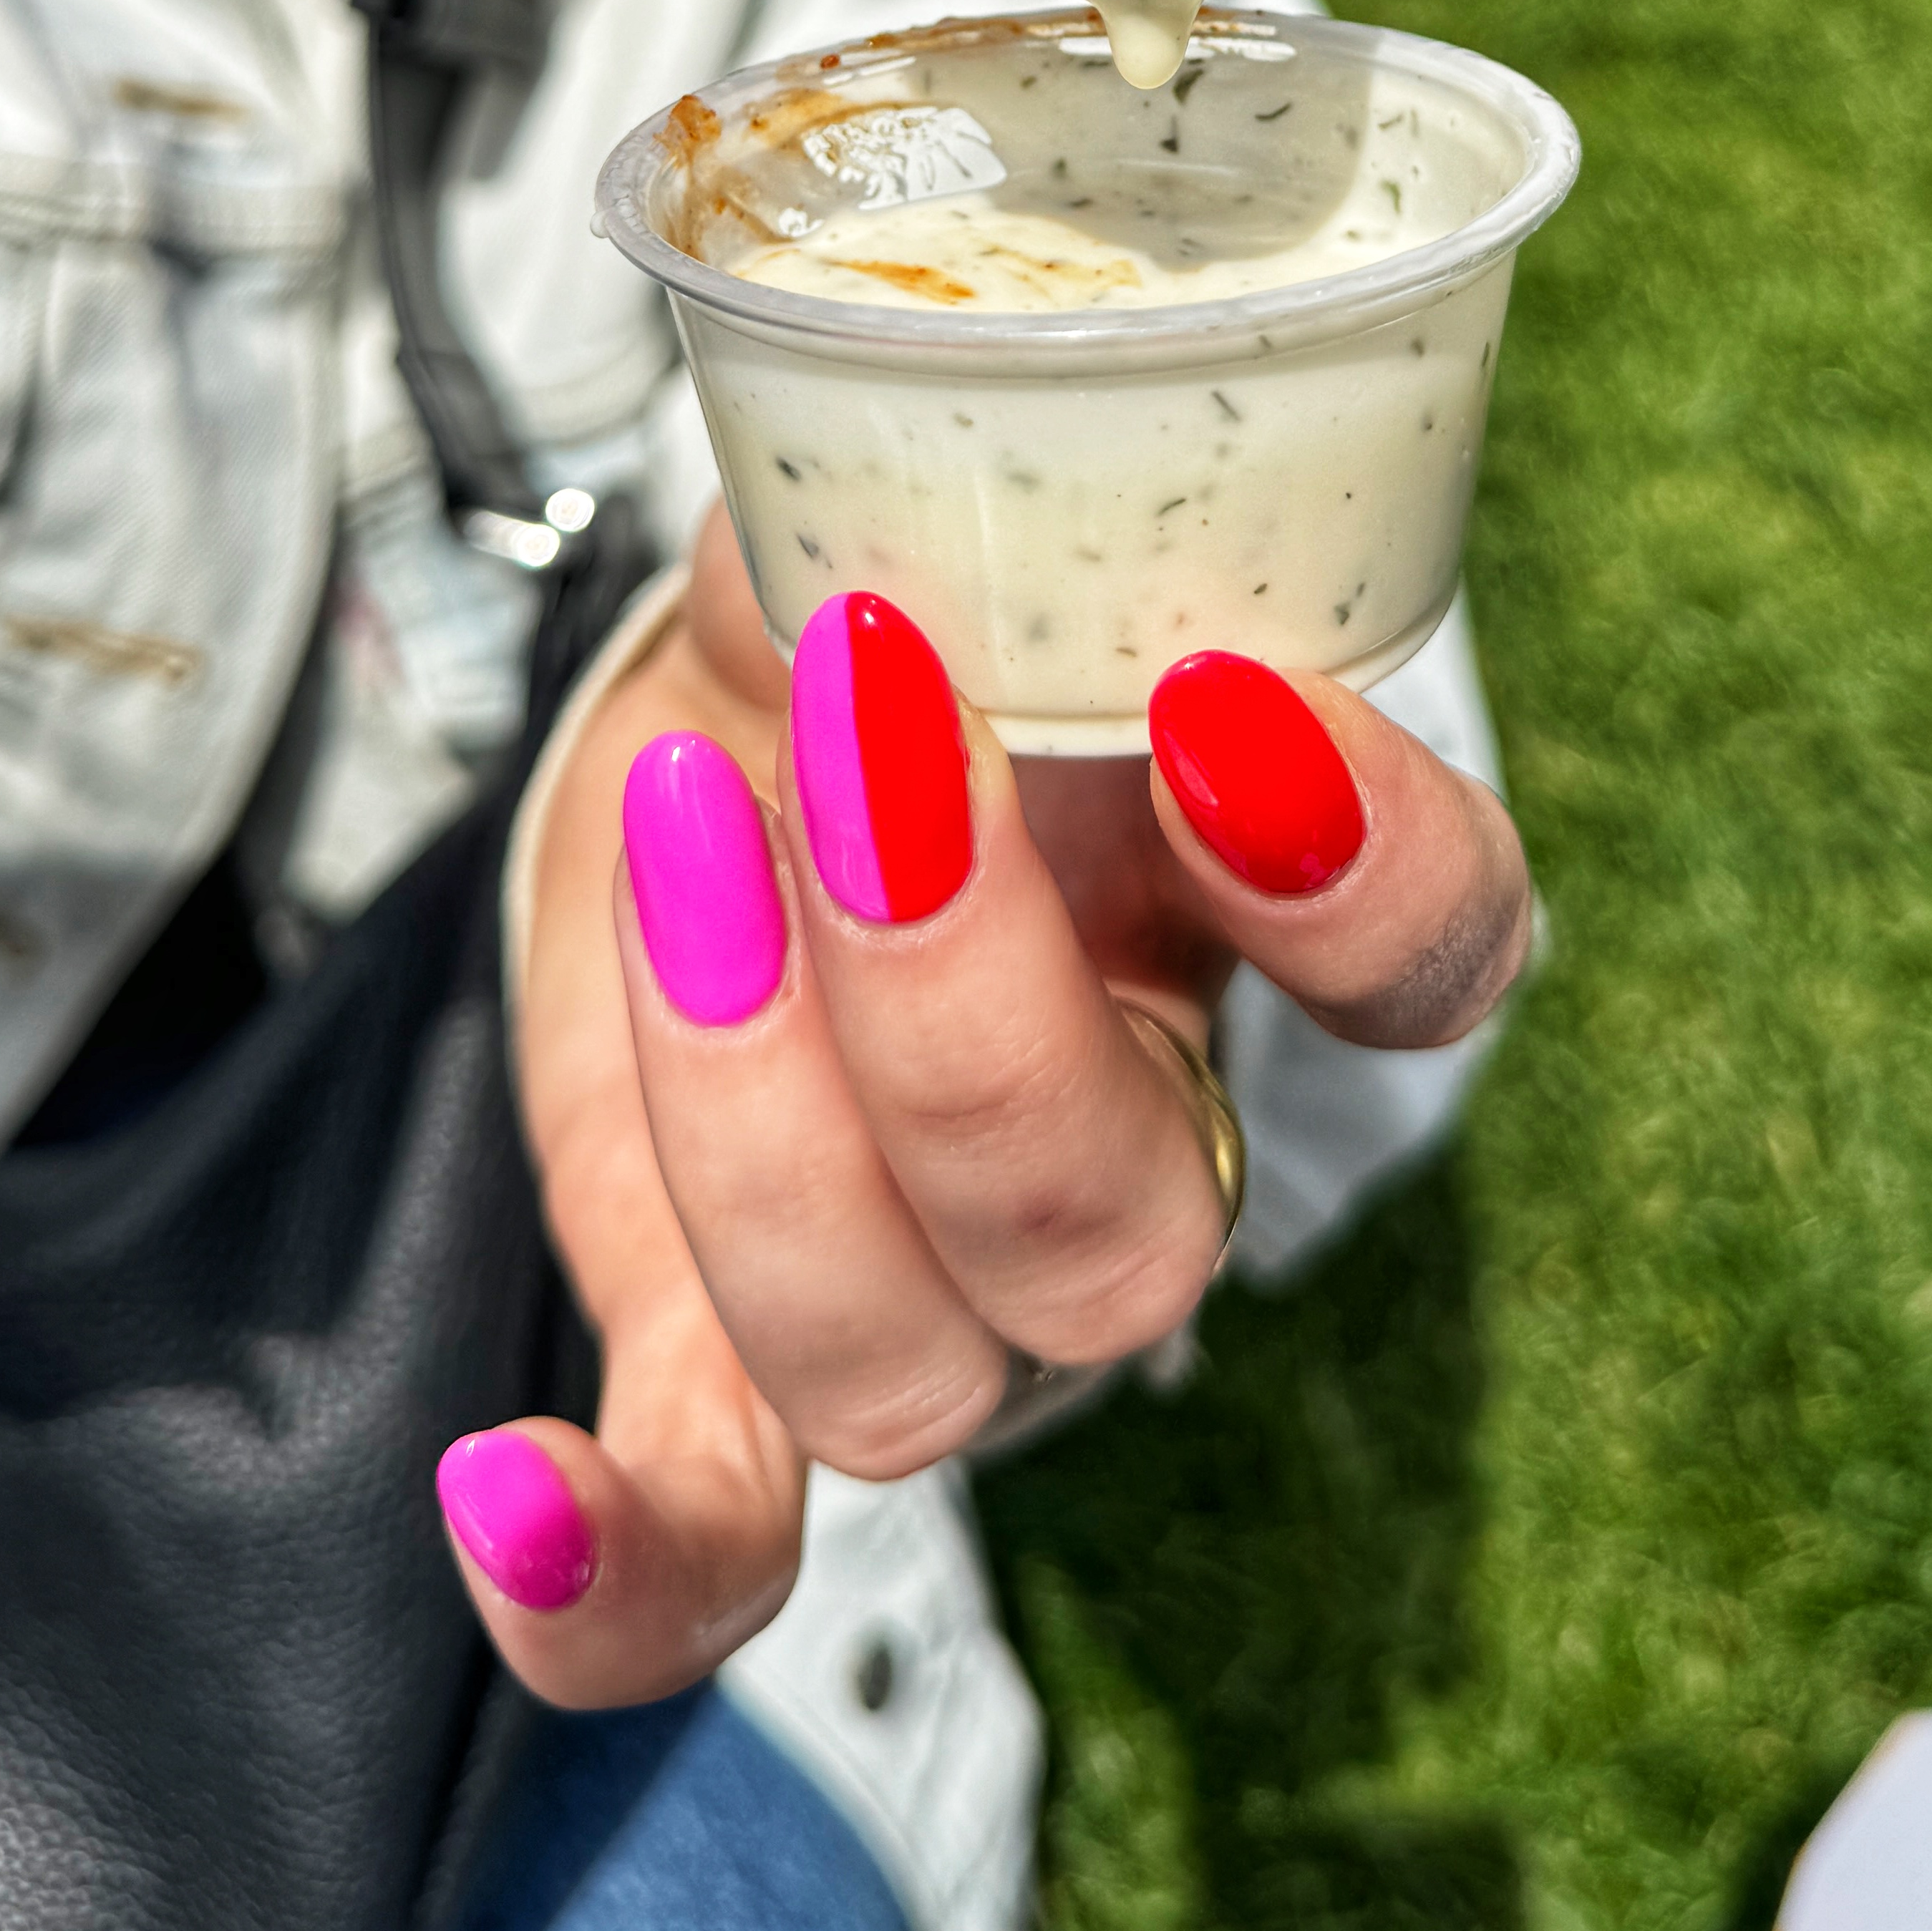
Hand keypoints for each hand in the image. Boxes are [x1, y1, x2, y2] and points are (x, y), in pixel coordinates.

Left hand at [466, 514, 1530, 1702]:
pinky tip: (501, 1490)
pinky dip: (615, 1569)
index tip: (1215, 692)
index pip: (1430, 958)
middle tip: (863, 710)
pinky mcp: (724, 1354)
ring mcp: (934, 1289)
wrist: (747, 698)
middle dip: (966, 996)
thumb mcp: (981, 468)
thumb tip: (974, 361)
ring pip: (897, 1361)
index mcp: (1261, 918)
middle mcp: (1130, 1146)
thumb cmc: (910, 563)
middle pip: (1116, 1229)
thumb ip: (1016, 444)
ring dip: (759, 1114)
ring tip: (686, 831)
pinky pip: (712, 1552)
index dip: (1364, 872)